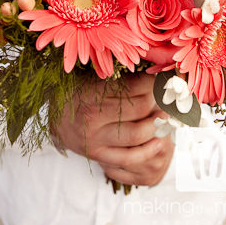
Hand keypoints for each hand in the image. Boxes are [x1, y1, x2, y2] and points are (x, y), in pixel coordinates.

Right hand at [50, 73, 173, 186]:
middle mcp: (93, 116)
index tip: (168, 77)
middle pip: (140, 108)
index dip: (156, 82)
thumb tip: (157, 66)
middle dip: (160, 101)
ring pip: (138, 134)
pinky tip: (159, 142)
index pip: (135, 85)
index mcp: (92, 91)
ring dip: (158, 125)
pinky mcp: (97, 155)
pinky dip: (148, 151)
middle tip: (171, 96)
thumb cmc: (79, 90)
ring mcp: (95, 139)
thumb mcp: (94, 76)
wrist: (55, 117)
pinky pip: (129, 158)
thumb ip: (122, 74)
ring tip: (166, 116)